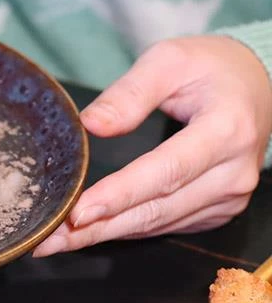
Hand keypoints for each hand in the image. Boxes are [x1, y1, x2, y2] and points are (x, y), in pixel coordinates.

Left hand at [34, 35, 271, 256]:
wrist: (254, 84)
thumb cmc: (208, 67)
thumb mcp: (168, 61)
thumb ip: (130, 93)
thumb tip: (92, 125)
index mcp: (225, 130)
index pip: (166, 171)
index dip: (119, 195)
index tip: (78, 212)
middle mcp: (233, 171)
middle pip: (158, 208)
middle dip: (100, 227)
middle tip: (50, 240)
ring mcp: (230, 195)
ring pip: (160, 223)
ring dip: (107, 233)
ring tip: (58, 241)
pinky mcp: (219, 208)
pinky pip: (168, 223)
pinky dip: (128, 228)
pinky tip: (93, 231)